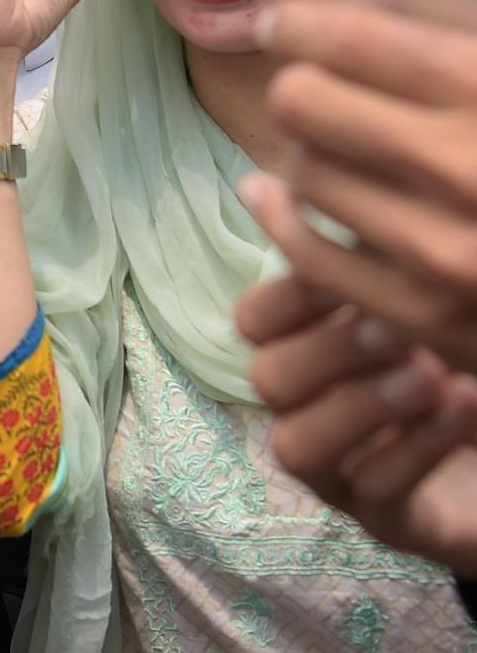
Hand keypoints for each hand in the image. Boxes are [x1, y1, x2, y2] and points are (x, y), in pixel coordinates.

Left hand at [237, 0, 476, 372]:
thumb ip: (426, 14)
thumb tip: (315, 11)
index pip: (347, 39)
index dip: (300, 26)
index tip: (291, 27)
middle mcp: (469, 169)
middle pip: (301, 101)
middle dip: (308, 90)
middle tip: (325, 95)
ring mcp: (449, 253)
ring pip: (300, 174)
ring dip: (314, 157)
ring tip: (345, 154)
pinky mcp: (433, 320)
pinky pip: (304, 255)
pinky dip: (286, 220)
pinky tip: (283, 198)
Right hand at [238, 272, 476, 575]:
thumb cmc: (459, 356)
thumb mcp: (415, 304)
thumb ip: (361, 258)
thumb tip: (274, 183)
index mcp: (303, 351)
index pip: (252, 322)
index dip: (288, 297)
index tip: (343, 272)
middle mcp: (305, 412)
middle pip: (267, 379)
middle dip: (330, 351)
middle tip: (395, 330)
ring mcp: (339, 473)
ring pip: (298, 446)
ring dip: (361, 406)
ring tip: (429, 377)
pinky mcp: (387, 523)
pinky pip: (373, 492)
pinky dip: (417, 448)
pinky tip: (462, 406)